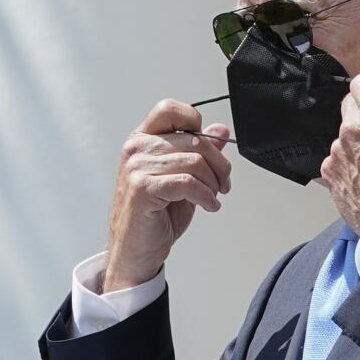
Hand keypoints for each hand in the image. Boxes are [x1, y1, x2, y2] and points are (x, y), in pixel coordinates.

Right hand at [105, 99, 232, 291]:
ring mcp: (136, 167)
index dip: (195, 123)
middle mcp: (136, 148)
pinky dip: (206, 196)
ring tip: (212, 197)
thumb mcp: (182, 179)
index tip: (209, 149)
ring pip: (194, 161)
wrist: (136, 251)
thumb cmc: (154, 217)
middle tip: (224, 183)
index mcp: (142, 139)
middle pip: (194, 139)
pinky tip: (208, 206)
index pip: (170, 109)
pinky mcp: (142, 188)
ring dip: (213, 183)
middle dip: (219, 164)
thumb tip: (220, 131)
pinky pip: (188, 182)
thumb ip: (199, 153)